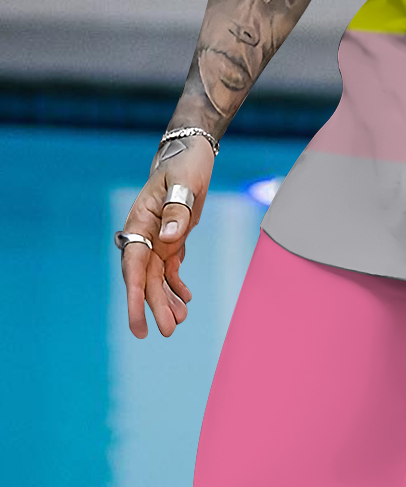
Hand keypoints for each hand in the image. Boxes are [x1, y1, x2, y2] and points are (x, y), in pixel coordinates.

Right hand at [117, 136, 215, 338]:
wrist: (190, 152)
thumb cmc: (185, 164)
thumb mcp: (184, 182)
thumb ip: (177, 210)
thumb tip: (169, 237)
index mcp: (141, 222)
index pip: (134, 263)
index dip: (134, 293)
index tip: (137, 319)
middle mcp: (145, 234)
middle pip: (145, 277)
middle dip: (153, 306)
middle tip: (165, 333)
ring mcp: (157, 238)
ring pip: (157, 277)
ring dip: (165, 300)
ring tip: (178, 323)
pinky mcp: (172, 238)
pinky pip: (169, 269)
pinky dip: (176, 286)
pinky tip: (184, 302)